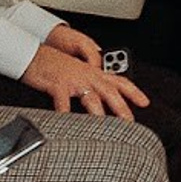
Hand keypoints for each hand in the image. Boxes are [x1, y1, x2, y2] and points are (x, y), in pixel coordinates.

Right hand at [25, 32, 145, 117]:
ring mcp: (73, 80)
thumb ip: (91, 84)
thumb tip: (99, 98)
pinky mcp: (58, 84)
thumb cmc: (55, 65)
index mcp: (94, 73)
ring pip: (90, 97)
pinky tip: (66, 121)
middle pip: (110, 92)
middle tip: (130, 122)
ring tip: (104, 126)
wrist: (35, 54)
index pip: (120, 81)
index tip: (145, 102)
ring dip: (98, 113)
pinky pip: (63, 100)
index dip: (134, 92)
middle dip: (122, 108)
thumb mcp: (78, 73)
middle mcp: (88, 75)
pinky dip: (64, 112)